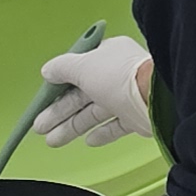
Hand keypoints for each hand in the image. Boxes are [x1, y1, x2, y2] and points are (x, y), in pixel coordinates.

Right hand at [35, 42, 155, 145]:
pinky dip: (101, 133)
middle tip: (40, 126)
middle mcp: (118, 75)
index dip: (58, 86)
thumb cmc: (121, 76)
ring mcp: (127, 97)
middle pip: (82, 95)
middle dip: (59, 112)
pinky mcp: (137, 117)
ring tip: (52, 140)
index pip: (78, 70)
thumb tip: (48, 70)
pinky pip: (115, 126)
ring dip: (72, 126)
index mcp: (108, 55)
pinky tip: (88, 141)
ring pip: (94, 113)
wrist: (155, 99)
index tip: (43, 99)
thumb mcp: (83, 66)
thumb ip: (62, 68)